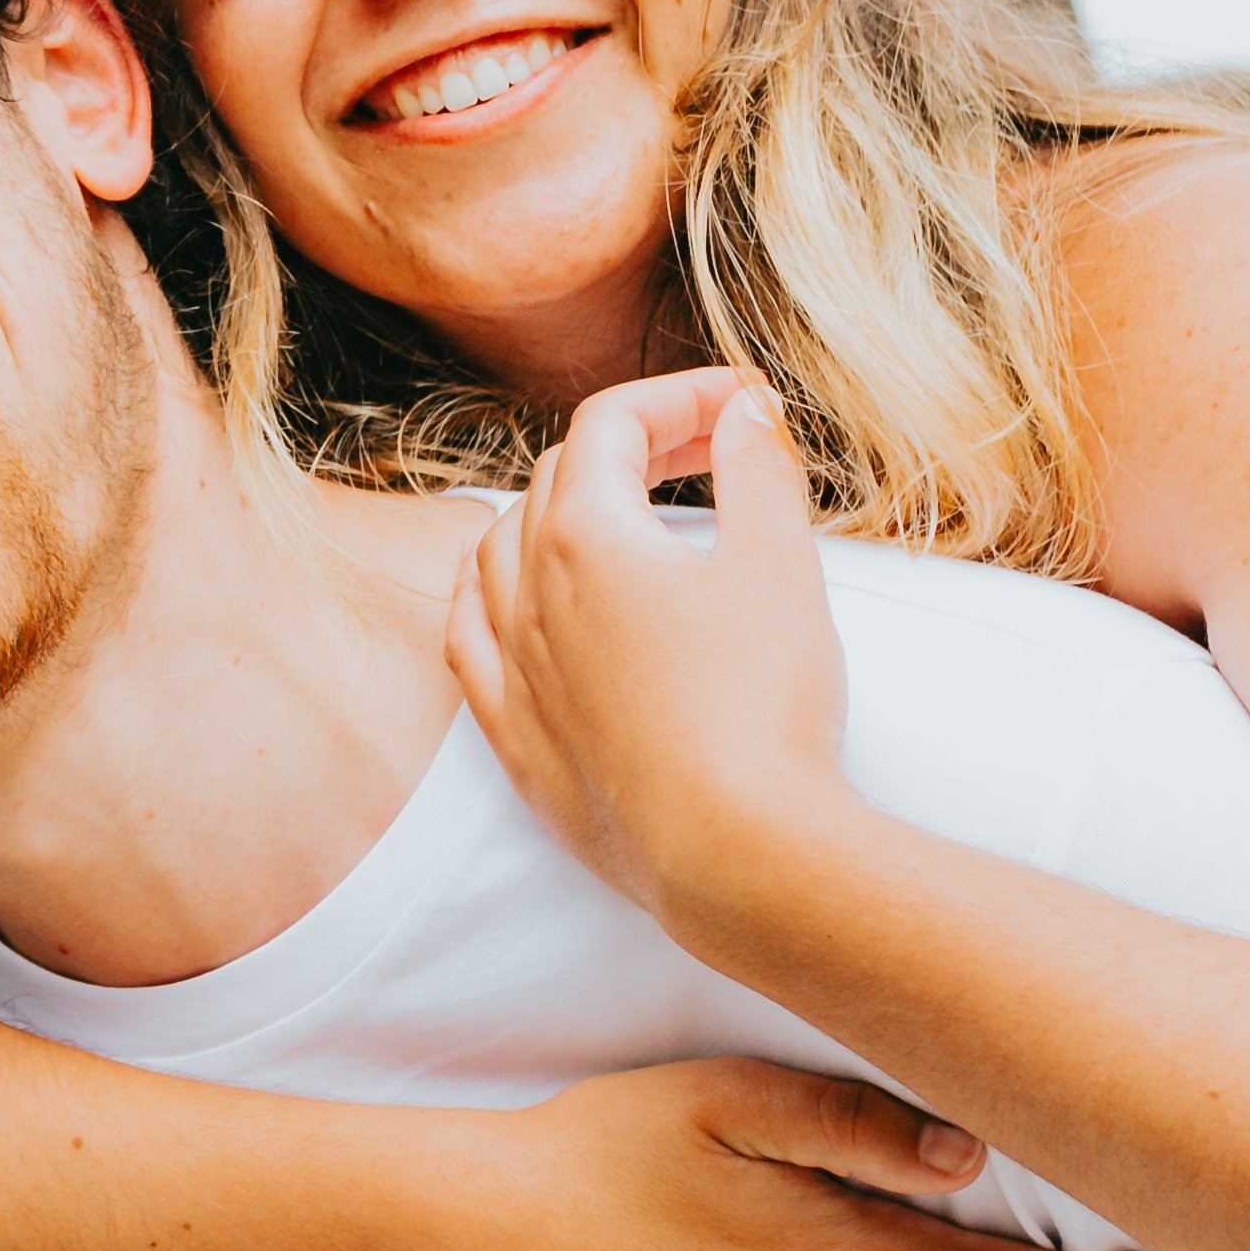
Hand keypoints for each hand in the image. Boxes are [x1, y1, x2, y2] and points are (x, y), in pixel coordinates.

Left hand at [451, 369, 855, 926]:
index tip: (742, 403)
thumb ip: (758, 468)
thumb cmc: (762, 704)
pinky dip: (496, 596)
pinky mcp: (515, 740)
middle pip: (557, 478)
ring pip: (498, 553)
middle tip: (710, 448)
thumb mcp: (778, 564)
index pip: (610, 425)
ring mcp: (510, 670)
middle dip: (632, 446)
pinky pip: (471, 641)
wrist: (734, 852)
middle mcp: (525, 593)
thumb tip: (743, 406)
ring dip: (558, 512)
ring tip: (622, 513)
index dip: (678, 397)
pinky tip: (525, 599)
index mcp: (583, 537)